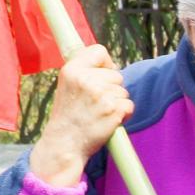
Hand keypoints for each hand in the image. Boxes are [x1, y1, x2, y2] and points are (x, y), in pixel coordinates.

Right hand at [24, 44, 132, 189]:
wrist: (64, 143)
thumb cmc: (69, 115)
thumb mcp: (68, 86)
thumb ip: (85, 72)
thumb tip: (112, 65)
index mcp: (71, 70)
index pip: (99, 51)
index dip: (106, 63)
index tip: (103, 74)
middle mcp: (85, 79)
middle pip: (116, 74)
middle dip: (112, 89)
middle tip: (96, 104)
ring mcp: (100, 95)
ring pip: (123, 91)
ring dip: (117, 103)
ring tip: (99, 114)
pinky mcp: (113, 110)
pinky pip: (129, 106)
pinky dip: (124, 115)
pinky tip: (108, 121)